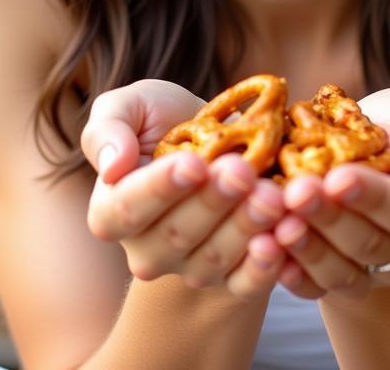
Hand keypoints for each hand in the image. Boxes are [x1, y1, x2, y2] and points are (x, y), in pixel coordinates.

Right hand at [80, 80, 287, 298]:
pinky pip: (245, 284)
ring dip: (244, 227)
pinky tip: (281, 239)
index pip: (127, 208)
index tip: (193, 163)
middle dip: (212, 202)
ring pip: (213, 259)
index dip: (160, 188)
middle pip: (176, 235)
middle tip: (242, 171)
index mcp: (111, 212)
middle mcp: (146, 251)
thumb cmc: (167, 120)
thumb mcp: (132, 106)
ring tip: (271, 195)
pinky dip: (265, 266)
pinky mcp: (232, 280)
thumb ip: (108, 129)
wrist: (220, 140)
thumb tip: (112, 166)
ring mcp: (189, 268)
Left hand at [272, 88, 389, 298]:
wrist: (354, 152)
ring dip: (308, 248)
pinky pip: (313, 288)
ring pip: (342, 273)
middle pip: (372, 245)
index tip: (339, 177)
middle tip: (297, 192)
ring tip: (279, 221)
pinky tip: (267, 247)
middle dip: (331, 217)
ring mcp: (371, 275)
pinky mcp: (334, 283)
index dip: (375, 197)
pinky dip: (289, 272)